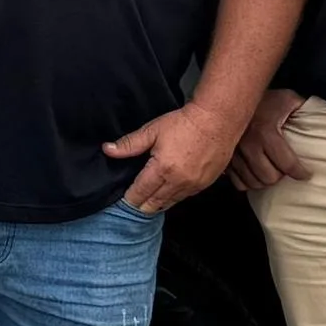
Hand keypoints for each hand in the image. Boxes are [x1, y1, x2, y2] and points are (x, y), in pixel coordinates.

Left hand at [106, 98, 241, 213]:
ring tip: (147, 203)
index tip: (123, 200)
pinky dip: (174, 197)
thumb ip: (129, 144)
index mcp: (162, 169)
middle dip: (141, 205)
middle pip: (154, 204)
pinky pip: (185, 197)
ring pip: (170, 203)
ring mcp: (193, 185)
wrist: (217, 120)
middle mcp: (178, 182)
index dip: (129, 198)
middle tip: (132, 204)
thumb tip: (108, 149)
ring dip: (157, 204)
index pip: (140, 193)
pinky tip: (167, 193)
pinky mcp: (205, 184)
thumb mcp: (152, 130)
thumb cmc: (185, 123)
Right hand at [229, 89, 310, 195]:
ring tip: (272, 172)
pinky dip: (248, 182)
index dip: (300, 173)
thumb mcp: (289, 98)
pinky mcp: (225, 157)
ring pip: (252, 182)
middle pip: (268, 177)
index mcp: (265, 132)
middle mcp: (247, 144)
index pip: (286, 164)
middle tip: (285, 170)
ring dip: (264, 181)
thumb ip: (304, 109)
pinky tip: (255, 174)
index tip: (306, 174)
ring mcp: (234, 152)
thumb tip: (324, 120)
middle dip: (280, 176)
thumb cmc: (266, 98)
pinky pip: (237, 181)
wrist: (234, 93)